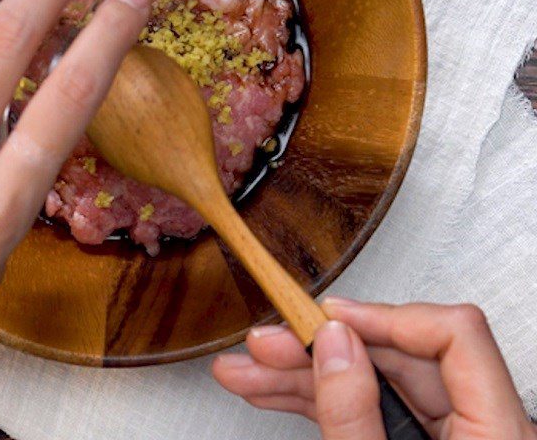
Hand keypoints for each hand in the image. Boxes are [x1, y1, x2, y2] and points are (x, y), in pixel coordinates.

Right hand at [213, 299, 535, 438]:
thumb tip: (333, 342)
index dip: (385, 318)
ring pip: (374, 385)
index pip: (454, 337)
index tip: (326, 321)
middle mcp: (483, 432)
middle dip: (319, 350)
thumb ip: (355, 415)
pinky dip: (319, 404)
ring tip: (247, 375)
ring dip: (304, 378)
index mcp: (499, 439)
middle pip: (399, 359)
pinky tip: (274, 397)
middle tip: (264, 346)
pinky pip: (369, 412)